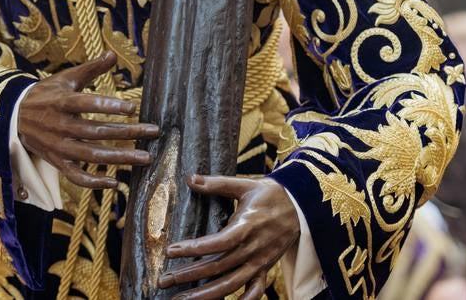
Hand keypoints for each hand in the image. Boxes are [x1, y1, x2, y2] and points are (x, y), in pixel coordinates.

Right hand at [17, 51, 156, 189]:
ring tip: (145, 157)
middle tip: (153, 131)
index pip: (87, 103)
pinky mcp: (56, 162)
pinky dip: (94, 182)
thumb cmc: (46, 94)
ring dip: (120, 158)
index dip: (108, 106)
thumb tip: (112, 53)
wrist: (15, 115)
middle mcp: (60, 125)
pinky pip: (76, 176)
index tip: (132, 107)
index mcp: (61, 101)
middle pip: (96, 131)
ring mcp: (58, 146)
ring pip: (91, 155)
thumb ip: (91, 69)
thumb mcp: (66, 78)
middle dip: (127, 132)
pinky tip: (115, 182)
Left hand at [159, 175, 300, 299]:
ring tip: (181, 299)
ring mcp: (260, 262)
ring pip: (231, 284)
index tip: (170, 251)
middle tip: (163, 280)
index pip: (218, 243)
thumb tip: (189, 178)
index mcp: (247, 227)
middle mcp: (253, 249)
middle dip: (189, 275)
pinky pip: (255, 291)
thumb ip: (216, 183)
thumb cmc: (270, 194)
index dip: (194, 249)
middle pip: (218, 267)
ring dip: (206, 295)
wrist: (301, 206)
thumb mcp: (244, 185)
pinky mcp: (266, 268)